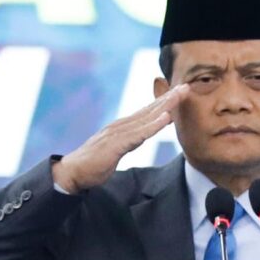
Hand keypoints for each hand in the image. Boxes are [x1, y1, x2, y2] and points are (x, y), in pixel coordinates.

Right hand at [51, 87, 185, 193]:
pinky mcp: (116, 144)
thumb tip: (141, 136)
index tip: (180, 93)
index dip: (165, 102)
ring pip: (146, 118)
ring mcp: (118, 133)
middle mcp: (121, 126)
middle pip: (149, 110)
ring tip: (180, 95)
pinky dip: (153, 126)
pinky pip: (139, 134)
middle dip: (169, 98)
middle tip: (186, 86)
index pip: (147, 112)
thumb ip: (130, 140)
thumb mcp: (118, 149)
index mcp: (123, 127)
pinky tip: (166, 118)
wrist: (73, 173)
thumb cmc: (94, 164)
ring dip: (165, 106)